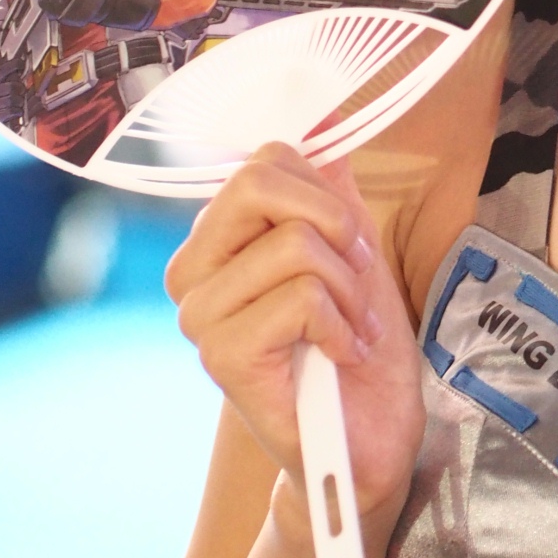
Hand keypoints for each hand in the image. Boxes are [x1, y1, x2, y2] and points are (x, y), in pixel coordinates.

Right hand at [166, 144, 426, 523]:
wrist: (364, 443)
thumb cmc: (355, 349)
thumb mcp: (349, 251)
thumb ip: (328, 187)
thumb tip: (323, 114)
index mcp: (217, 239)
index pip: (267, 159)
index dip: (328, 193)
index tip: (350, 243)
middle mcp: (192, 273)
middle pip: (263, 180)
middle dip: (337, 226)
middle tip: (356, 277)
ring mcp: (200, 316)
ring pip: (296, 244)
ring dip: (350, 291)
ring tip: (350, 330)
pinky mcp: (221, 356)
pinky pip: (301, 296)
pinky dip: (343, 326)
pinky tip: (340, 357)